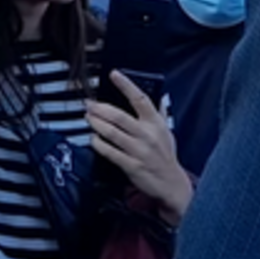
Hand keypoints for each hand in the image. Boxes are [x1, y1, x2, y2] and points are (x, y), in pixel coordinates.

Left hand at [87, 71, 192, 225]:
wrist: (171, 184)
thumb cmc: (166, 156)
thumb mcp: (167, 132)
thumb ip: (161, 114)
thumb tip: (161, 96)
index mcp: (156, 123)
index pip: (140, 99)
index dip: (126, 85)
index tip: (114, 74)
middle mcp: (147, 135)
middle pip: (120, 116)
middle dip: (100, 108)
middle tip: (89, 104)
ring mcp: (139, 150)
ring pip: (112, 133)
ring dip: (97, 124)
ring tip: (88, 118)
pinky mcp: (131, 165)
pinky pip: (110, 152)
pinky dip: (99, 144)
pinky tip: (93, 139)